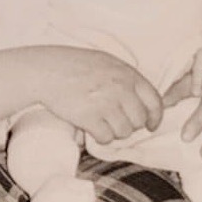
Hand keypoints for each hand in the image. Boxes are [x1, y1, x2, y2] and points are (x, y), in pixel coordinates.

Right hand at [0, 45, 163, 144]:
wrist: (47, 70)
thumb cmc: (75, 65)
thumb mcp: (107, 63)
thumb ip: (126, 79)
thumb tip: (142, 100)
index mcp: (128, 74)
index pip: (154, 101)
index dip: (155, 117)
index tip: (150, 125)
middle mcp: (121, 89)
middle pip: (139, 120)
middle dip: (129, 125)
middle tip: (116, 122)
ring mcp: (106, 103)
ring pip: (124, 132)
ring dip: (114, 132)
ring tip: (102, 123)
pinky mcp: (90, 117)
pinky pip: (106, 138)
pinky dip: (100, 137)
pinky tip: (92, 129)